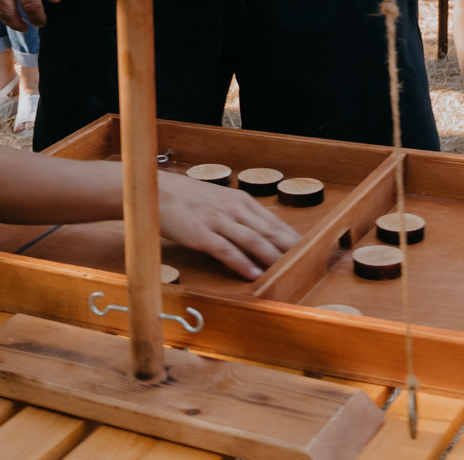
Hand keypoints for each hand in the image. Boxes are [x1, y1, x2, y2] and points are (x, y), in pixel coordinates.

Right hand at [155, 171, 300, 278]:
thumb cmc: (187, 198)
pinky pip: (226, 250)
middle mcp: (233, 208)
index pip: (274, 222)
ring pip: (252, 240)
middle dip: (290, 248)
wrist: (155, 190)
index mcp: (240, 200)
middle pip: (269, 231)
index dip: (292, 238)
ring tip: (286, 271)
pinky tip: (253, 274)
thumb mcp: (218, 200)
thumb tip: (261, 229)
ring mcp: (217, 220)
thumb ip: (239, 214)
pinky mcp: (201, 233)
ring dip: (271, 257)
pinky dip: (242, 263)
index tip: (308, 251)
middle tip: (307, 263)